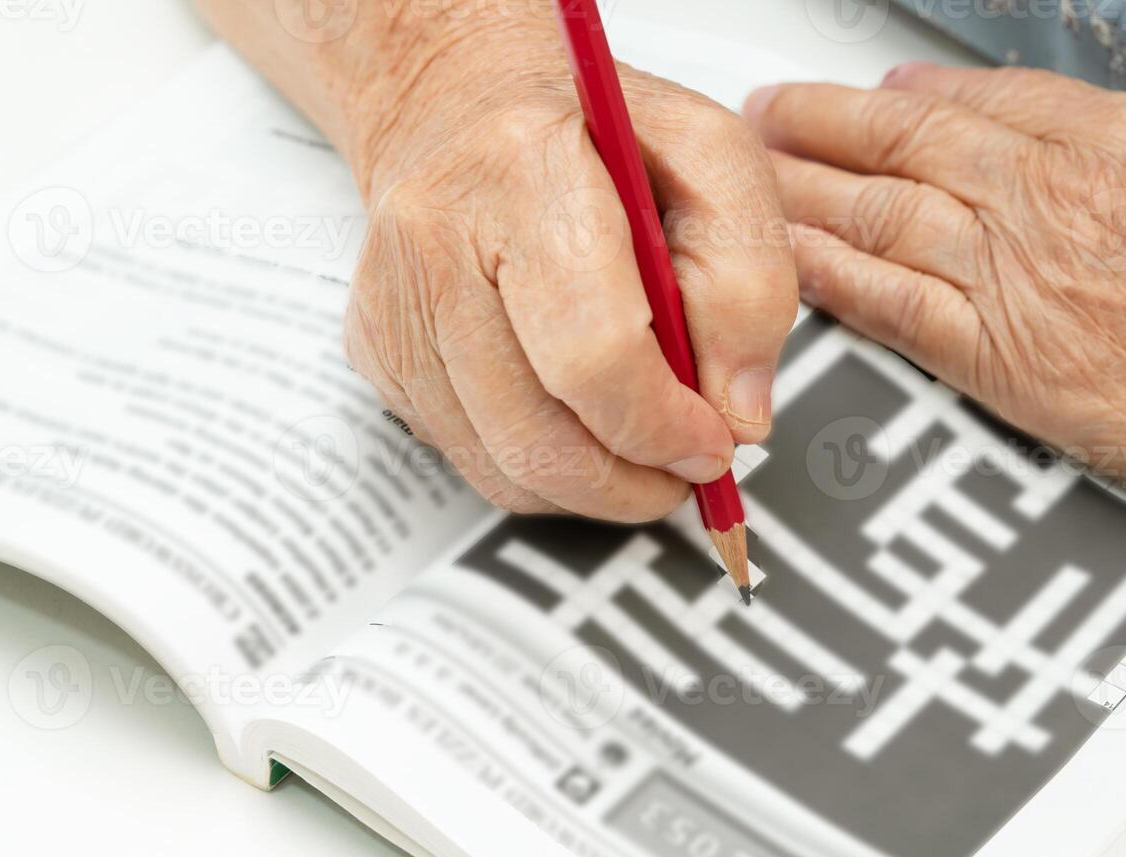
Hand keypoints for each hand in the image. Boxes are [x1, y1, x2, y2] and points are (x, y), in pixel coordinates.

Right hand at [325, 16, 795, 520]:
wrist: (459, 102)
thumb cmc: (590, 132)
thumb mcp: (708, 159)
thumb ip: (749, 278)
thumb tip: (737, 410)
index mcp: (524, 171)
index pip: (594, 353)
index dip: (664, 426)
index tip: (714, 443)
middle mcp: (436, 238)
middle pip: (538, 435)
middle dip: (632, 481)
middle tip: (684, 467)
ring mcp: (394, 305)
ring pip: (503, 466)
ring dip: (592, 484)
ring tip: (640, 441)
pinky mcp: (376, 352)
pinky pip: (472, 460)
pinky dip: (541, 463)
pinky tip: (573, 412)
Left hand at [744, 64, 1125, 592]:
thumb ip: (1110, 156)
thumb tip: (1029, 136)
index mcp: (1117, 142)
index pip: (973, 99)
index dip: (894, 97)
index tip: (859, 98)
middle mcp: (1058, 199)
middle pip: (906, 144)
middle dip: (820, 126)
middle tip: (767, 117)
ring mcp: (1024, 279)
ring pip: (882, 215)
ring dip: (801, 193)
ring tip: (751, 178)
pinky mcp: (1006, 363)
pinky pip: (893, 307)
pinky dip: (830, 278)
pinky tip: (786, 261)